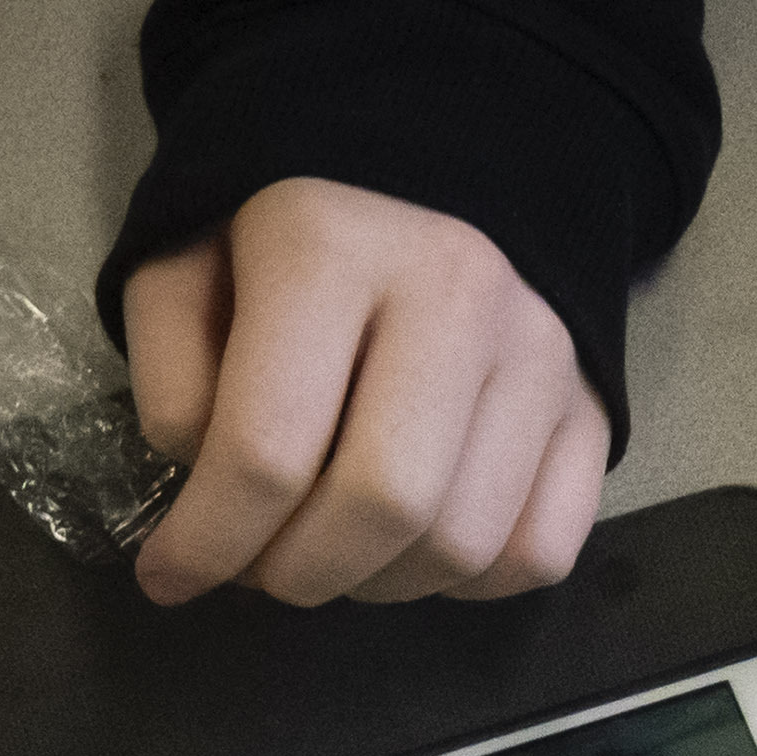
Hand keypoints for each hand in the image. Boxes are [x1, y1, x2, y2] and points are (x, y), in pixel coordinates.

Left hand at [122, 179, 606, 608]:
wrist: (425, 170)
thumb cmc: (287, 232)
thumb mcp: (183, 265)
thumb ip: (172, 378)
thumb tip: (213, 500)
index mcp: (332, 249)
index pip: (267, 449)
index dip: (206, 542)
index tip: (167, 577)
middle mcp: (457, 295)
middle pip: (382, 506)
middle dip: (298, 573)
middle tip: (258, 570)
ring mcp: (541, 354)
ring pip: (463, 545)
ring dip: (379, 585)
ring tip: (331, 554)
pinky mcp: (589, 407)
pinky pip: (539, 551)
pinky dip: (469, 585)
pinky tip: (415, 549)